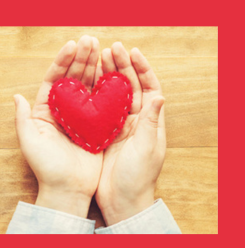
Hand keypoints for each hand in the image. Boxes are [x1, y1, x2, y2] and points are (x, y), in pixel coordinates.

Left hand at [14, 36, 102, 217]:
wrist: (68, 189)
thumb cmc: (47, 167)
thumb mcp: (30, 141)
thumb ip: (22, 118)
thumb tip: (16, 96)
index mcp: (47, 112)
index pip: (54, 80)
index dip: (62, 62)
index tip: (72, 45)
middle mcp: (65, 112)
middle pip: (73, 80)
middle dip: (80, 59)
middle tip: (90, 40)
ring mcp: (82, 117)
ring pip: (88, 88)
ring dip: (94, 69)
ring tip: (101, 49)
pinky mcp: (97, 126)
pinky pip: (102, 103)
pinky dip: (106, 89)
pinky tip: (112, 74)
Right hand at [95, 43, 165, 224]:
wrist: (122, 199)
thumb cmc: (137, 177)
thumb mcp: (146, 148)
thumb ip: (150, 121)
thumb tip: (159, 94)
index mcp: (149, 122)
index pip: (149, 88)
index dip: (142, 69)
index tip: (133, 52)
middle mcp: (135, 120)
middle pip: (130, 87)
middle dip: (122, 67)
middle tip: (111, 48)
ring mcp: (118, 125)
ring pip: (113, 94)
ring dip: (108, 76)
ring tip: (99, 58)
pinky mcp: (104, 132)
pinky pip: (100, 108)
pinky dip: (95, 93)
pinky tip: (88, 81)